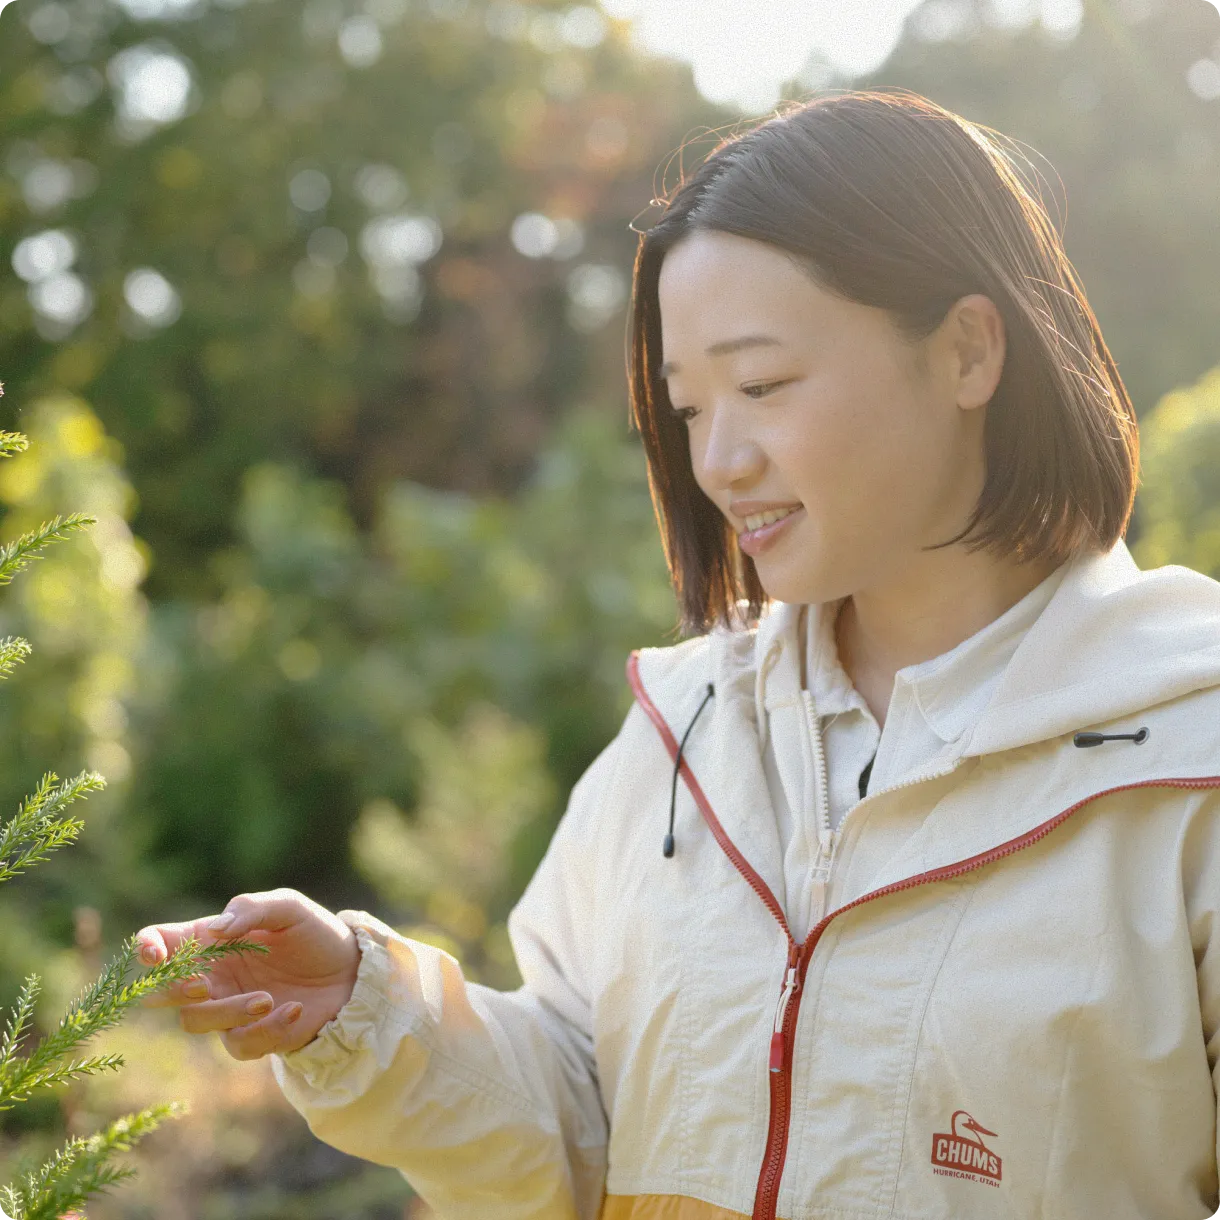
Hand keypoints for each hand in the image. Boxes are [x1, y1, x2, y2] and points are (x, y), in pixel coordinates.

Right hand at [136, 887, 360, 1060]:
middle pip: (161, 993)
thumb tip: (214, 929)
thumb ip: (251, 909)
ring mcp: (227, 1008)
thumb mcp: (290, 908)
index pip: (161, 943)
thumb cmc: (316, 933)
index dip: (146, 948)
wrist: (352, 971)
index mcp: (211, 940)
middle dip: (173, 991)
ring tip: (268, 998)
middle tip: (205, 984)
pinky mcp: (252, 1035)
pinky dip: (266, 1030)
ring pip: (196, 1021)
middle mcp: (212, 976)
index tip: (154, 956)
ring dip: (229, 1012)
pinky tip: (295, 1010)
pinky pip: (238, 1044)